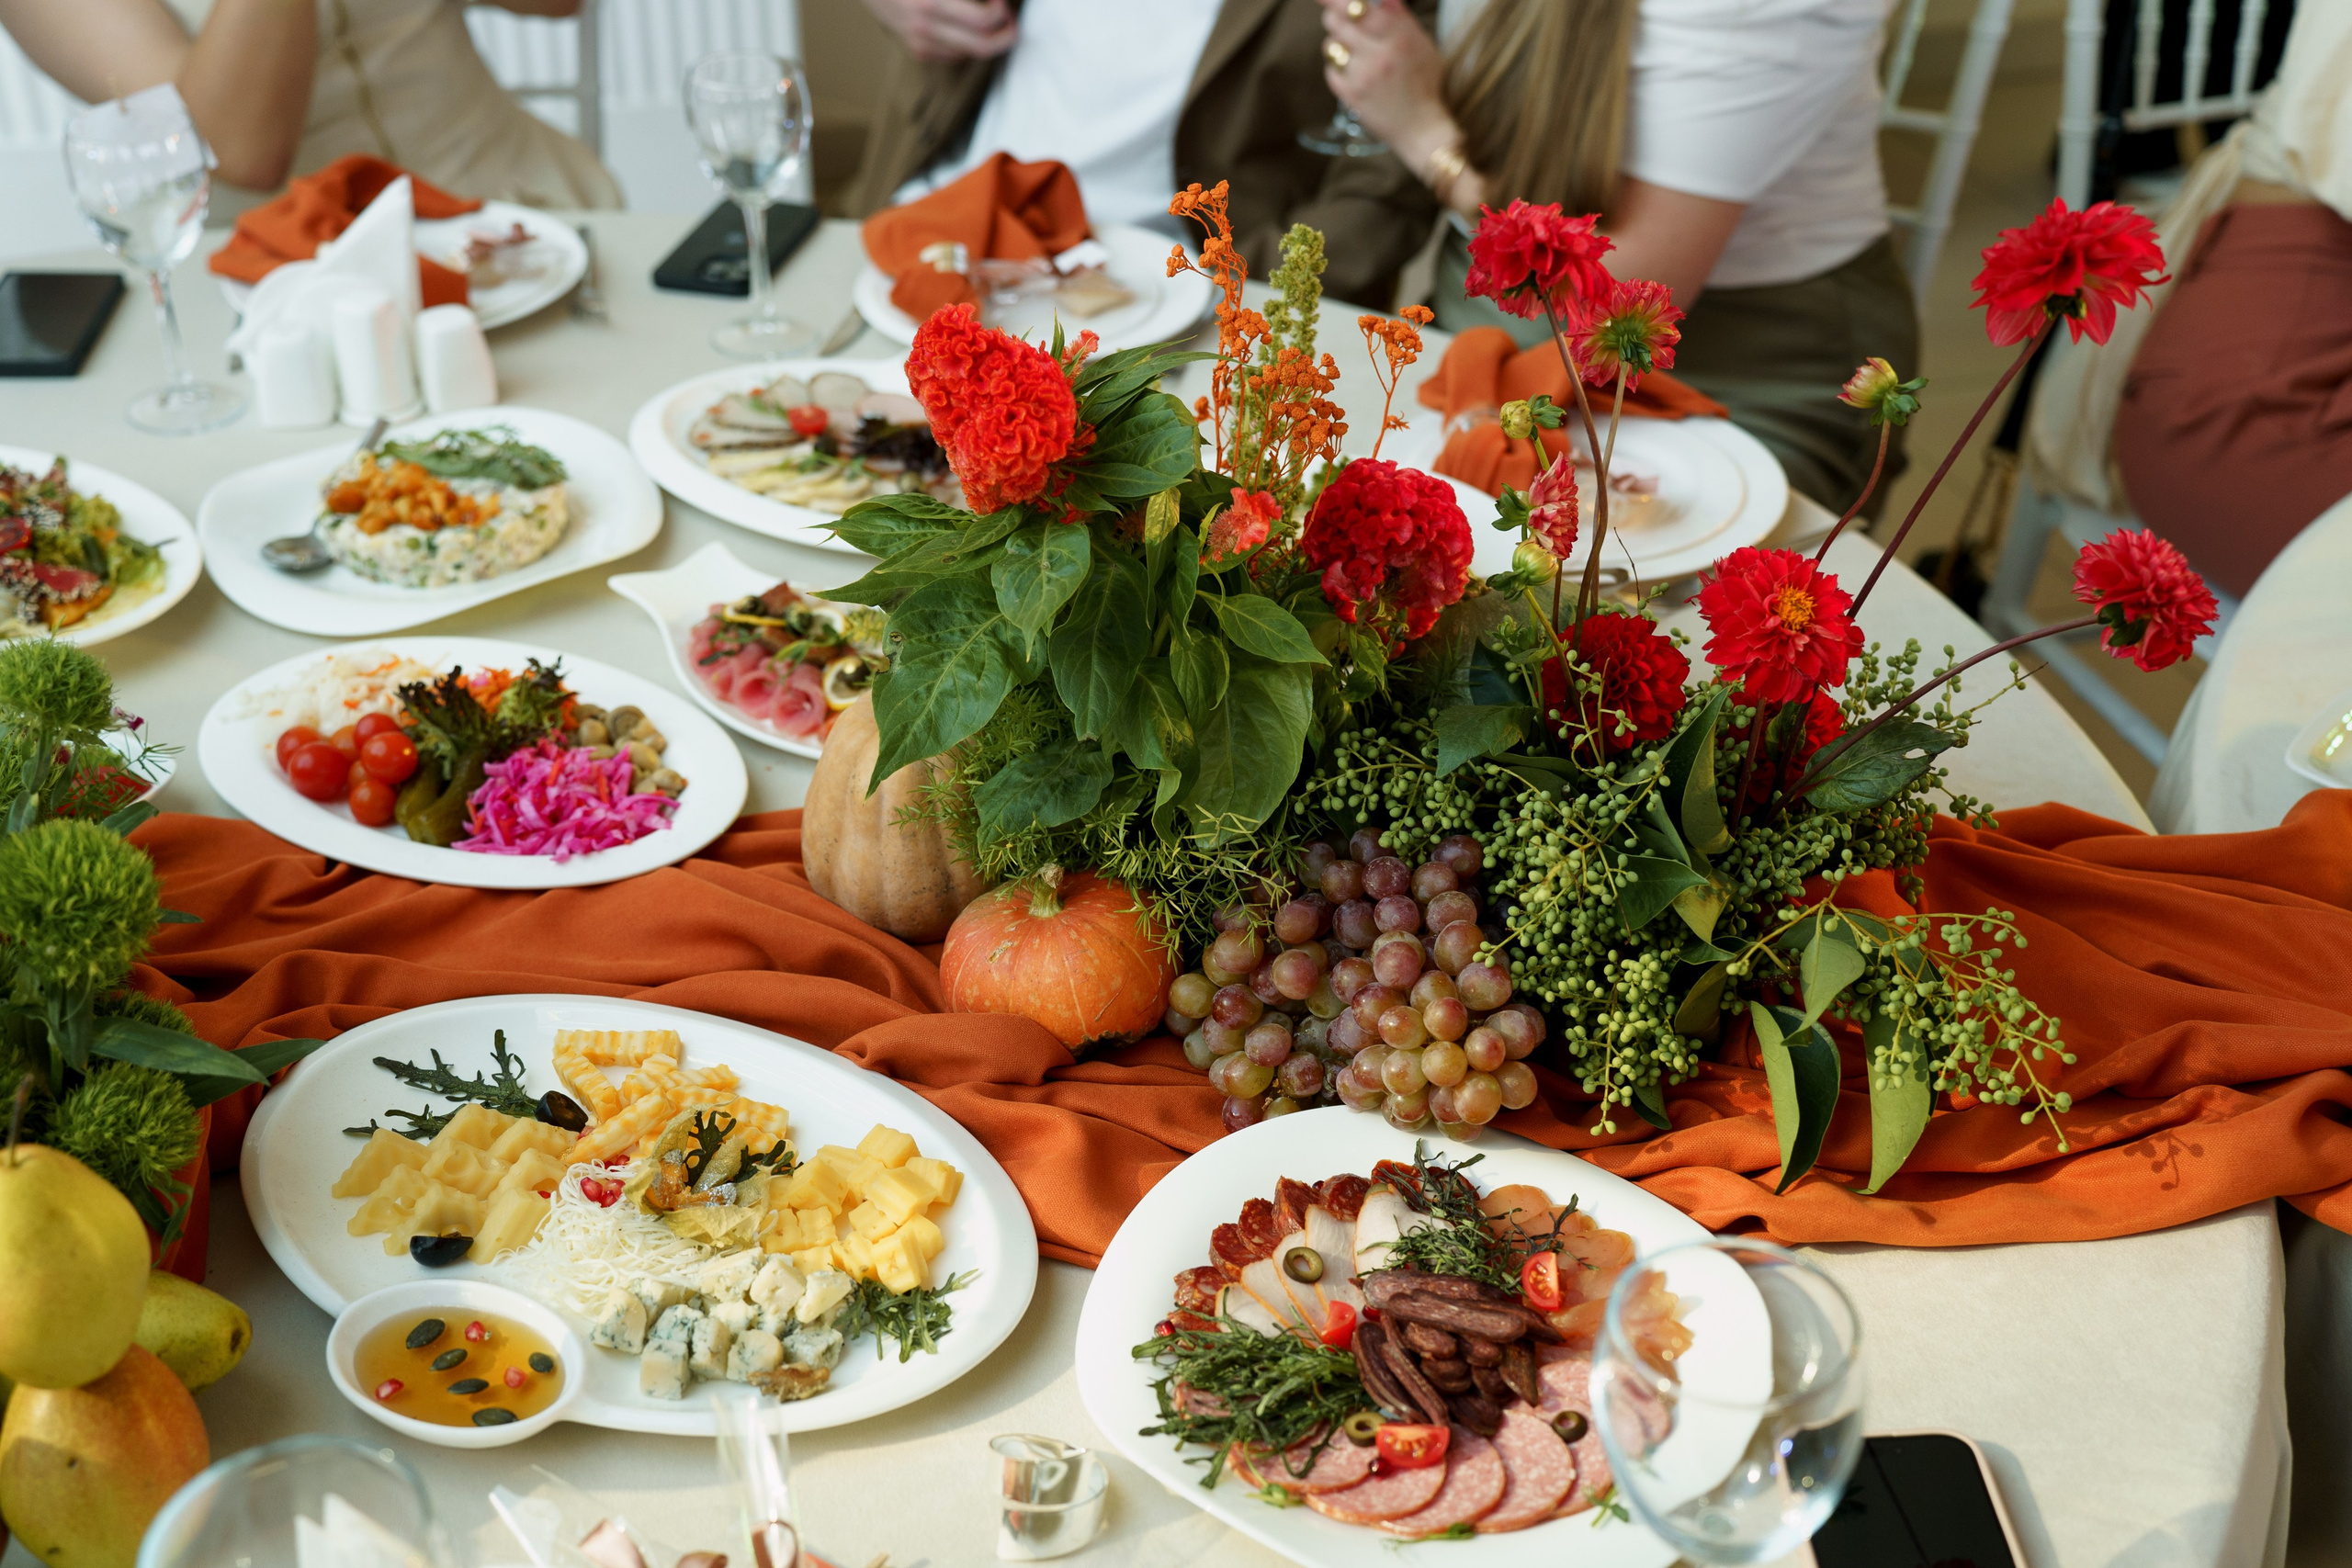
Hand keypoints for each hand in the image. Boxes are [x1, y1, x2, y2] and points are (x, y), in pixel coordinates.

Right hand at [861, 0, 1016, 61]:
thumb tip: (996, 2)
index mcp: (932, 4)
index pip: (982, 20)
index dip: (1001, 12)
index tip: (1003, 3)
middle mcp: (925, 27)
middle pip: (982, 47)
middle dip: (1006, 37)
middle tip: (1012, 23)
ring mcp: (920, 42)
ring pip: (970, 54)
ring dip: (988, 40)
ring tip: (993, 22)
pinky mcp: (917, 50)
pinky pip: (954, 55)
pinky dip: (967, 44)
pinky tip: (967, 29)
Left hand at [1318, 0, 1452, 167]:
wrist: (1421, 128)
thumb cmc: (1424, 83)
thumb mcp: (1423, 44)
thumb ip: (1401, 18)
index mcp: (1400, 37)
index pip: (1361, 7)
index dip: (1338, 0)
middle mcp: (1380, 54)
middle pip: (1338, 22)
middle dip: (1334, 17)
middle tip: (1340, 21)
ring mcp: (1363, 76)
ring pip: (1331, 45)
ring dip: (1337, 44)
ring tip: (1353, 53)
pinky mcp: (1350, 95)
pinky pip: (1330, 69)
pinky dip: (1337, 68)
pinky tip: (1353, 73)